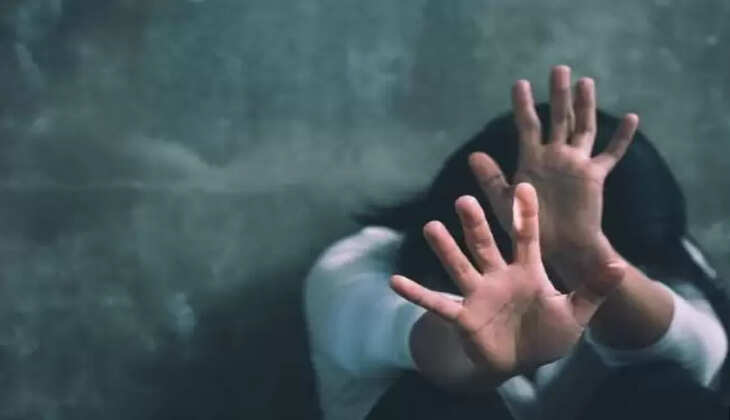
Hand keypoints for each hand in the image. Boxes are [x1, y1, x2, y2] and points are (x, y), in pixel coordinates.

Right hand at [390, 184, 624, 377]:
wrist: (524, 360)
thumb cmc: (548, 333)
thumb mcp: (576, 312)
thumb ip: (594, 288)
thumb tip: (618, 263)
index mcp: (526, 271)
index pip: (525, 237)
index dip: (525, 214)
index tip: (524, 185)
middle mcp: (498, 276)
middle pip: (485, 244)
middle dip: (476, 224)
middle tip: (466, 200)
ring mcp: (478, 294)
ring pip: (459, 266)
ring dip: (445, 249)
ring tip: (431, 227)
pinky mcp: (463, 317)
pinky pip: (437, 304)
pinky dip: (417, 294)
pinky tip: (395, 282)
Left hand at [468, 65, 638, 260]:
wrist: (557, 248)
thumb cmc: (528, 227)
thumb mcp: (504, 201)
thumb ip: (491, 177)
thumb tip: (473, 154)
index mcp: (532, 159)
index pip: (527, 124)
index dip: (523, 104)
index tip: (520, 83)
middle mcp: (555, 157)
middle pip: (558, 117)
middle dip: (559, 94)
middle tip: (559, 68)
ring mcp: (576, 164)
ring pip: (583, 127)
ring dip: (585, 105)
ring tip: (586, 81)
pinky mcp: (594, 177)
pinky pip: (610, 154)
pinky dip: (622, 137)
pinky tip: (631, 117)